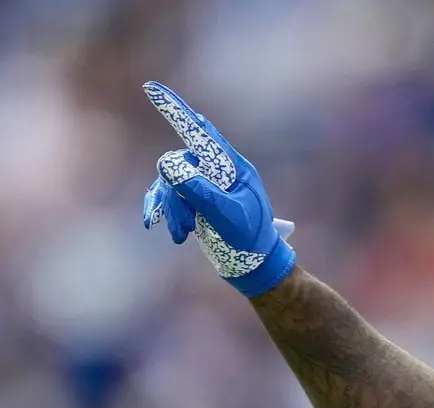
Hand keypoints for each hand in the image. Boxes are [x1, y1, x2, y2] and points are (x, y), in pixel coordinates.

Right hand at [141, 81, 296, 296]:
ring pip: (169, 183)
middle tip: (186, 226)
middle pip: (178, 165)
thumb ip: (201, 192)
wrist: (254, 265)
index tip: (151, 88)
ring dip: (171, 209)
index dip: (176, 110)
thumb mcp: (228, 217)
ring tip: (182, 235)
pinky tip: (154, 224)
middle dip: (176, 196)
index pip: (201, 132)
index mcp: (232, 166)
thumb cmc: (250, 240)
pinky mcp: (191, 198)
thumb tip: (168, 165)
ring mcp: (202, 184)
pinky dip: (160, 210)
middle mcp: (215, 170)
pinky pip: (164, 195)